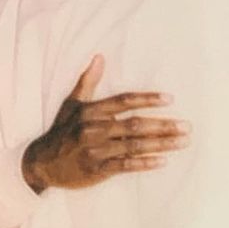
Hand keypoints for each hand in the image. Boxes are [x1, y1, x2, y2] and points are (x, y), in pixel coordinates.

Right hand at [22, 54, 189, 193]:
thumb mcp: (71, 104)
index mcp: (90, 112)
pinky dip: (144, 163)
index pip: (123, 101)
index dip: (147, 99)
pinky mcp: (96, 170)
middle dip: (163, 125)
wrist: (41, 163)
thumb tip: (99, 57)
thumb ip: (87, 81)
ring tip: (182, 142)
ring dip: (160, 144)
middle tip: (186, 126)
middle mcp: (93, 129)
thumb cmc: (61, 132)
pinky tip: (162, 161)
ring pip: (133, 145)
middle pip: (134, 125)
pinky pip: (125, 166)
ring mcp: (95, 151)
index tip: (170, 99)